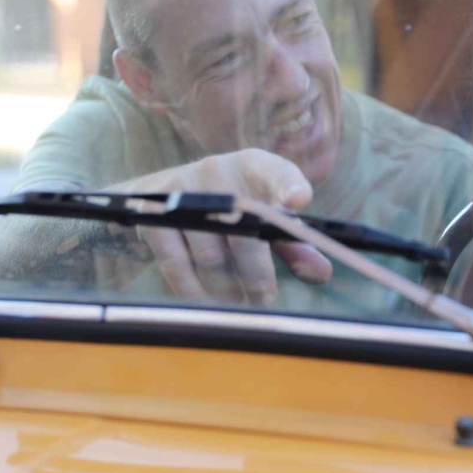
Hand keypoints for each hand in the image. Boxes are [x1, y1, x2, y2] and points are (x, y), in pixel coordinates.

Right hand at [116, 148, 332, 303]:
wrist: (160, 197)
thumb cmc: (230, 211)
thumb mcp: (265, 217)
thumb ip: (295, 245)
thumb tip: (320, 274)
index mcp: (254, 166)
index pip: (276, 171)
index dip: (288, 185)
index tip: (300, 200)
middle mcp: (216, 171)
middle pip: (243, 230)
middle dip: (257, 274)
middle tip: (265, 300)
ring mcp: (181, 190)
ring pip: (211, 255)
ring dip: (228, 289)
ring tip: (239, 306)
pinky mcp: (152, 215)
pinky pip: (176, 264)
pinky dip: (194, 290)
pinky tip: (207, 303)